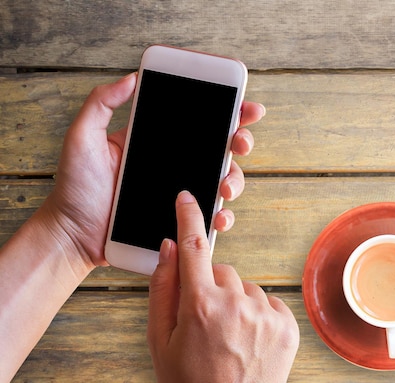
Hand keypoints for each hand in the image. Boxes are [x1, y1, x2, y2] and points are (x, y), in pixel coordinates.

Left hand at [38, 73, 261, 269]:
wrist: (73, 233)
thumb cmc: (75, 187)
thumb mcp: (82, 137)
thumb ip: (101, 104)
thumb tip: (131, 78)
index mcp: (159, 141)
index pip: (199, 121)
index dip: (228, 111)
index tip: (245, 107)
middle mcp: (175, 164)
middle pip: (221, 148)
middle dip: (241, 140)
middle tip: (239, 142)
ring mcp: (181, 193)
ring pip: (223, 180)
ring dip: (234, 180)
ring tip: (224, 186)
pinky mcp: (181, 220)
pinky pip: (209, 216)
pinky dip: (222, 217)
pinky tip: (218, 217)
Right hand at [148, 191, 299, 381]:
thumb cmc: (190, 381)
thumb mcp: (160, 341)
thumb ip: (162, 289)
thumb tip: (170, 247)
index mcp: (199, 306)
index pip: (194, 246)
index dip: (188, 216)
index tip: (187, 196)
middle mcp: (236, 304)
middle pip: (222, 271)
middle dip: (211, 286)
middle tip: (205, 320)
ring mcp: (265, 314)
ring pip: (246, 287)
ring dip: (236, 302)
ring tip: (229, 337)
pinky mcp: (288, 325)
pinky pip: (269, 302)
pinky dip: (259, 314)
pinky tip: (248, 339)